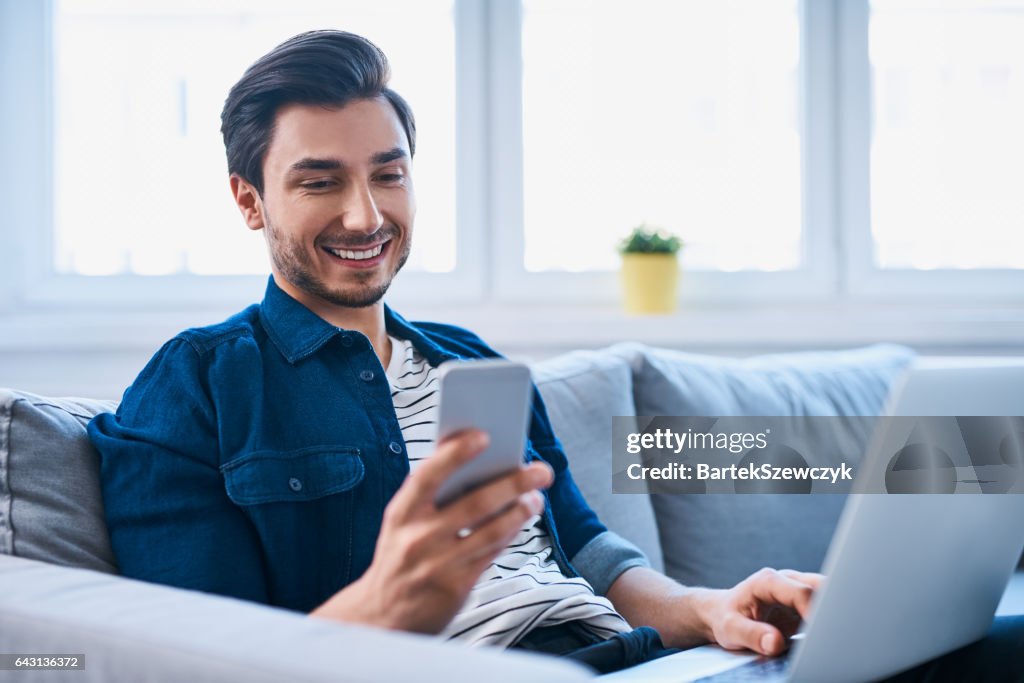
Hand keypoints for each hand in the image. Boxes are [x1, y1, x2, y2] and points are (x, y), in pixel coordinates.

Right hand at [311, 429, 553, 632]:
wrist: (382, 616)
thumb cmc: (400, 554)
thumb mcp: (402, 521)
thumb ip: (430, 493)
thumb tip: (471, 453)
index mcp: (401, 513)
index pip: (427, 476)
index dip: (454, 454)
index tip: (483, 435)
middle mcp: (418, 538)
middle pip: (476, 503)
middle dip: (514, 483)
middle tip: (541, 470)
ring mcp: (438, 565)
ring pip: (492, 531)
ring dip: (521, 511)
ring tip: (536, 497)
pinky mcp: (456, 588)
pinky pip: (492, 554)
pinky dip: (510, 534)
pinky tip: (521, 521)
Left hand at [697, 568, 822, 655]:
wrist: (722, 614)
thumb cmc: (725, 618)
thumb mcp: (730, 629)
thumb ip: (752, 635)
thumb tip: (775, 643)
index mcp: (768, 582)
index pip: (802, 592)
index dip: (814, 613)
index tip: (820, 634)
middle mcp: (786, 581)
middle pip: (821, 588)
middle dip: (832, 608)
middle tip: (835, 633)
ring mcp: (796, 591)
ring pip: (826, 595)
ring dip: (833, 613)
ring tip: (834, 635)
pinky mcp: (803, 604)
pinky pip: (823, 608)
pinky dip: (829, 620)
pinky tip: (829, 636)